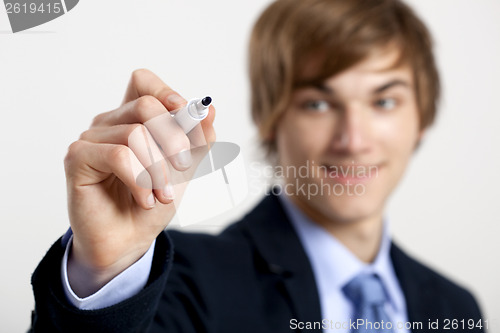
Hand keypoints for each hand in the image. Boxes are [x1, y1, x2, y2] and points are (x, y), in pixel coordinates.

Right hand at [64, 69, 214, 295]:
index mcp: (133, 119)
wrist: (130, 240)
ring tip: (162, 195)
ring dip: (158, 170)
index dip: (166, 93)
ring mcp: (91, 139)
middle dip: (173, 139)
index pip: (143, 82)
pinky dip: (140, 181)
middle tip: (183, 167)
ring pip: (134, 134)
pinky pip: (118, 156)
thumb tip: (210, 109)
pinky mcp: (78, 158)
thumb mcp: (185, 169)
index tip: (187, 115)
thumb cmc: (154, 201)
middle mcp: (109, 123)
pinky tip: (145, 201)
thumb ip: (198, 140)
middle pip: (145, 106)